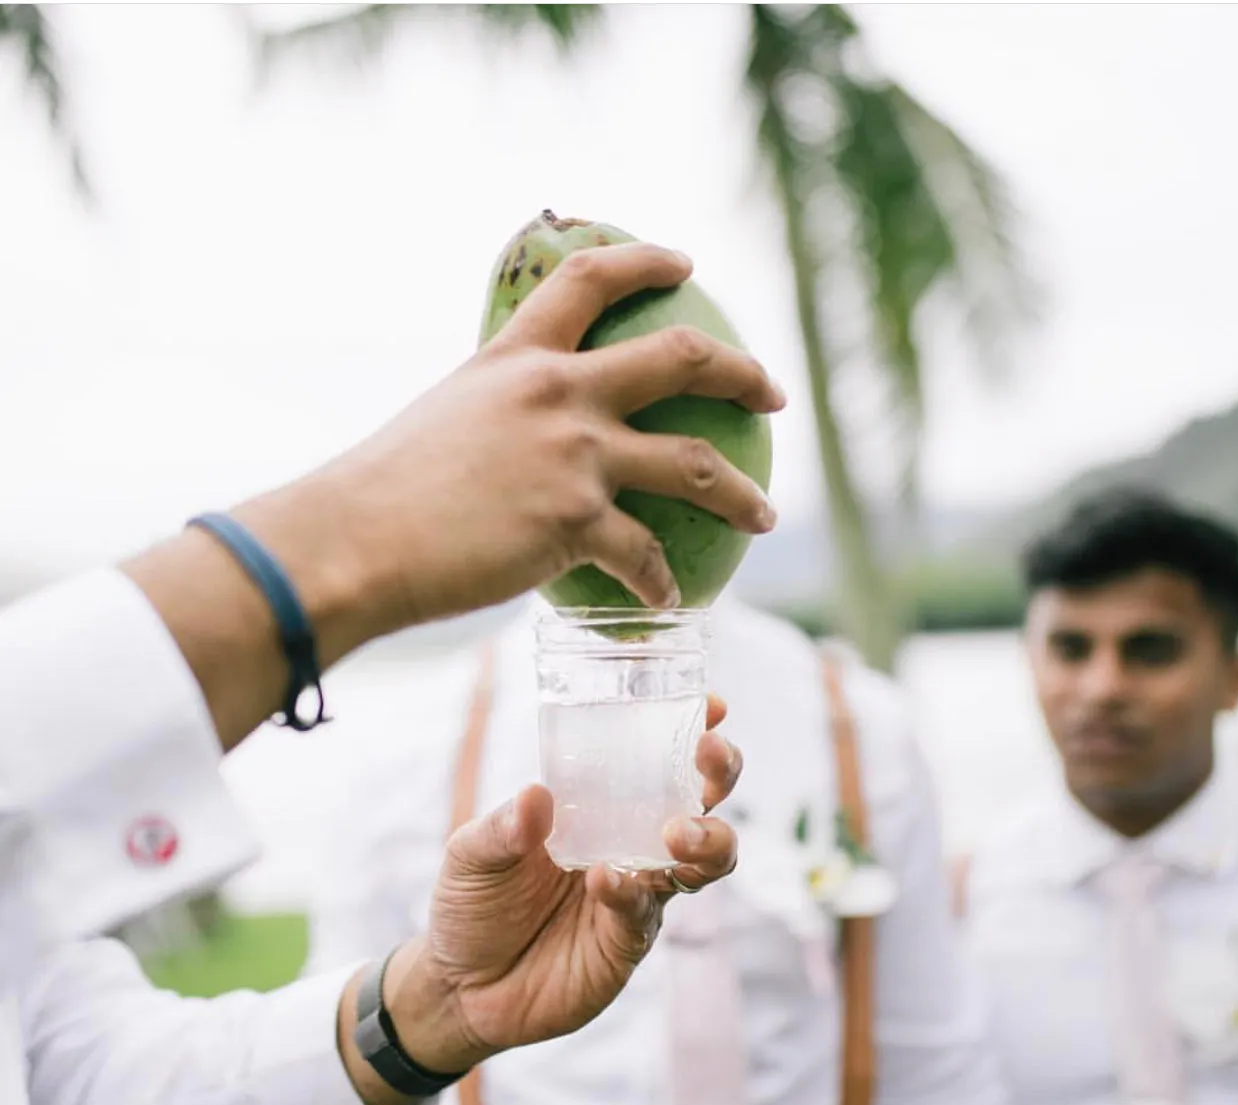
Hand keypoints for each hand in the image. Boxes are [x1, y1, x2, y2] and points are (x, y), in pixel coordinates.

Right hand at [288, 241, 782, 628]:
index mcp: (517, 357)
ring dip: (743, 494)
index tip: (685, 263)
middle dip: (742, 373)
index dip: (647, 261)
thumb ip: (497, 417)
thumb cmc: (383, 495)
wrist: (356, 541)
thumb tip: (516, 450)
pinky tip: (667, 602)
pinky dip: (662, 584)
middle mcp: (558, 392)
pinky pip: (646, 556)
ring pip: (696, 463)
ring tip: (765, 517)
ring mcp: (575, 455)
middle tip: (772, 393)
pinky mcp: (576, 521)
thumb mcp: (443, 420)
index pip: (591, 279)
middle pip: (682, 358)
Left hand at [387, 699, 740, 1072]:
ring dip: (706, 840)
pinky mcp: (627, 943)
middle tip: (708, 760)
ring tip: (676, 832)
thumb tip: (537, 795)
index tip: (710, 706)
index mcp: (598, 810)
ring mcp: (637, 895)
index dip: (692, 734)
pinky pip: (645, 912)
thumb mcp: (469, 855)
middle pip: (703, 805)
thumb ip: (501, 828)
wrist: (459, 989)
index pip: (656, 762)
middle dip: (719, 776)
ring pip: (705, 863)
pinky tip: (606, 880)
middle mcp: (630, 846)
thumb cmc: (472, 906)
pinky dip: (631, 893)